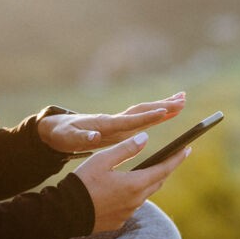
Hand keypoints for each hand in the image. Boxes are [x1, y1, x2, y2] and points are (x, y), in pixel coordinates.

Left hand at [38, 92, 185, 154]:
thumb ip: (81, 139)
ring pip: (144, 111)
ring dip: (163, 106)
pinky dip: (156, 113)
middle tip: (184, 99)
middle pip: (143, 111)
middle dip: (163, 106)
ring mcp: (117, 121)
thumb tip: (94, 137)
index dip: (147, 117)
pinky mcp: (118, 125)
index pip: (130, 120)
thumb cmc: (62, 135)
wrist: (55, 129)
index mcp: (105, 124)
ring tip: (183, 99)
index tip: (164, 111)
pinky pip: (141, 118)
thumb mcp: (68, 139)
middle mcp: (114, 120)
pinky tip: (166, 112)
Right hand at [73, 131, 190, 231]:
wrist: (65, 213)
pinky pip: (131, 205)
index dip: (177, 158)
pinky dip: (133, 194)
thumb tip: (145, 138)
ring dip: (148, 181)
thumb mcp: (102, 160)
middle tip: (173, 157)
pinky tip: (125, 188)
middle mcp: (135, 201)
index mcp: (134, 185)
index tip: (187, 148)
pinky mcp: (119, 221)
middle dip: (166, 168)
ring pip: (144, 194)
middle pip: (157, 182)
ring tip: (149, 169)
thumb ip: (125, 149)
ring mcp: (128, 213)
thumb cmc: (83, 183)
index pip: (163, 169)